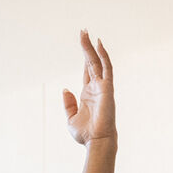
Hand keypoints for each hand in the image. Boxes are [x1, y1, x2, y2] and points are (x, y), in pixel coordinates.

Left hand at [61, 30, 115, 145]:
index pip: (87, 70)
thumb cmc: (85, 133)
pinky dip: (103, 55)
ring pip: (98, 61)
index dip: (85, 56)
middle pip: (91, 62)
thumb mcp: (70, 118)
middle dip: (87, 47)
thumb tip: (65, 89)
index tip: (82, 43)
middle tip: (83, 31)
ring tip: (86, 33)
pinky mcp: (107, 88)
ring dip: (92, 47)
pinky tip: (98, 44)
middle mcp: (96, 87)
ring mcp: (103, 86)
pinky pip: (106, 68)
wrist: (96, 142)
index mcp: (88, 93)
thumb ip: (68, 103)